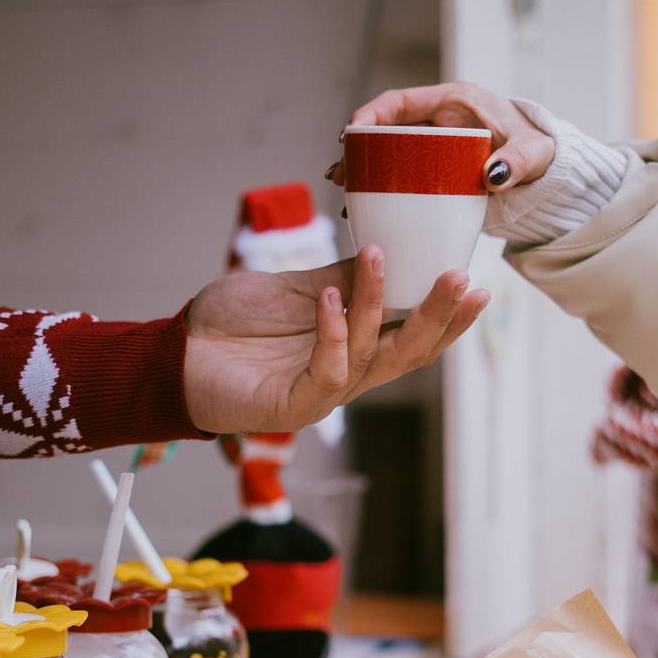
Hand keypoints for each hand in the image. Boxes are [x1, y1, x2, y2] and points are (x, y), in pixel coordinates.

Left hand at [183, 246, 488, 432]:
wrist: (177, 353)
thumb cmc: (234, 326)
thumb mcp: (298, 287)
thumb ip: (344, 278)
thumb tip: (391, 249)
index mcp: (355, 349)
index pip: (414, 337)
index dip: (448, 318)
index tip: (479, 283)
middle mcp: (347, 374)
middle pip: (408, 353)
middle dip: (437, 316)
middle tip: (460, 278)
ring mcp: (322, 394)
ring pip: (371, 356)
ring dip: (381, 305)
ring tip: (382, 259)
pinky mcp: (292, 407)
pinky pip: (327, 372)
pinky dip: (333, 334)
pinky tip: (329, 298)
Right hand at [326, 82, 554, 192]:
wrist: (545, 168)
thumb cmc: (540, 151)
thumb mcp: (535, 154)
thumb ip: (519, 161)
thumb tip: (495, 175)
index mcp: (454, 102)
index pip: (400, 101)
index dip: (371, 114)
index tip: (352, 133)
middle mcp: (437, 121)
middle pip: (386, 130)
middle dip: (358, 150)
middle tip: (339, 175)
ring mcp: (433, 147)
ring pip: (388, 155)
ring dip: (364, 172)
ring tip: (344, 195)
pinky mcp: (434, 170)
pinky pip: (401, 176)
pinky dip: (382, 190)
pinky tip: (365, 210)